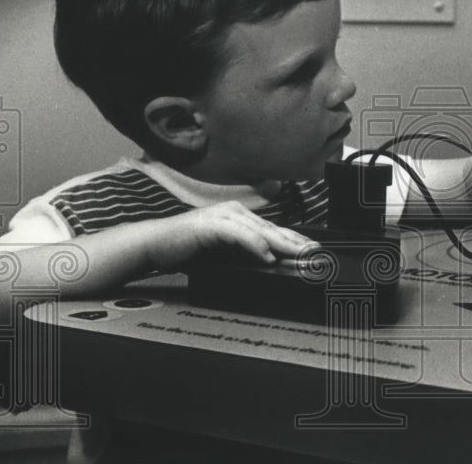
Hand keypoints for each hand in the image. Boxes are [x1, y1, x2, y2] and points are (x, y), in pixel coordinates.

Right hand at [145, 201, 318, 270]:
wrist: (155, 245)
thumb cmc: (186, 249)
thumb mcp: (223, 252)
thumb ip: (245, 254)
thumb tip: (272, 261)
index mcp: (238, 216)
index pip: (273, 230)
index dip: (295, 240)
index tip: (313, 251)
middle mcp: (233, 212)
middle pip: (272, 229)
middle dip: (296, 242)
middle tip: (316, 253)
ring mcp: (222, 216)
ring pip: (260, 230)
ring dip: (282, 243)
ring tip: (300, 254)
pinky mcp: (210, 225)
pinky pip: (238, 235)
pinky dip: (254, 246)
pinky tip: (267, 256)